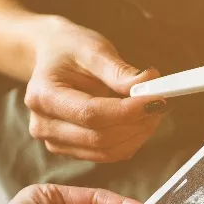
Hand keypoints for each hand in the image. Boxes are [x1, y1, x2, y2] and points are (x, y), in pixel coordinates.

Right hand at [25, 18, 167, 162]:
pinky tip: (140, 122)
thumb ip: (119, 71)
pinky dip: (129, 141)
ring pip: (106, 151)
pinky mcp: (70, 150)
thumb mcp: (93, 49)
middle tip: (160, 104)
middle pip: (99, 138)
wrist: (51, 56)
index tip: (155, 100)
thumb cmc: (69, 49)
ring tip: (152, 111)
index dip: (127, 111)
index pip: (91, 114)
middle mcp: (43, 125)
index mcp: (42, 96)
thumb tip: (149, 83)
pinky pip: (106, 154)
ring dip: (137, 135)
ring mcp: (55, 142)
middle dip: (136, 123)